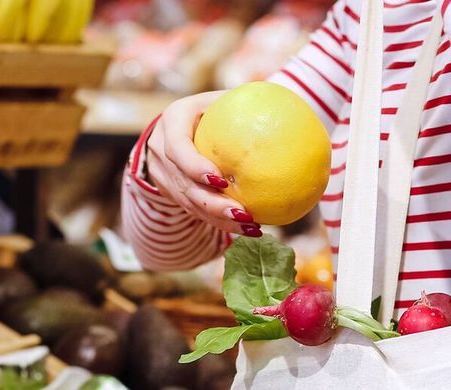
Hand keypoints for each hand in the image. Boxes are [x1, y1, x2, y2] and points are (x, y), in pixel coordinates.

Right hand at [144, 91, 259, 236]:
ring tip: (250, 227)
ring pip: (188, 203)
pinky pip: (194, 211)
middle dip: (211, 203)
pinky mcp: (170, 191)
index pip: (178, 148)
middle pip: (182, 184)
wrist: (184, 123)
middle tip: (241, 213)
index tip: (220, 179)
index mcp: (173, 121)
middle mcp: (161, 148)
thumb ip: (249, 100)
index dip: (194, 166)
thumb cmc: (217, 107)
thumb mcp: (226, 98)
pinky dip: (219, 221)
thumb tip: (289, 105)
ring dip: (219, 219)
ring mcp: (162, 173)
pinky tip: (247, 228)